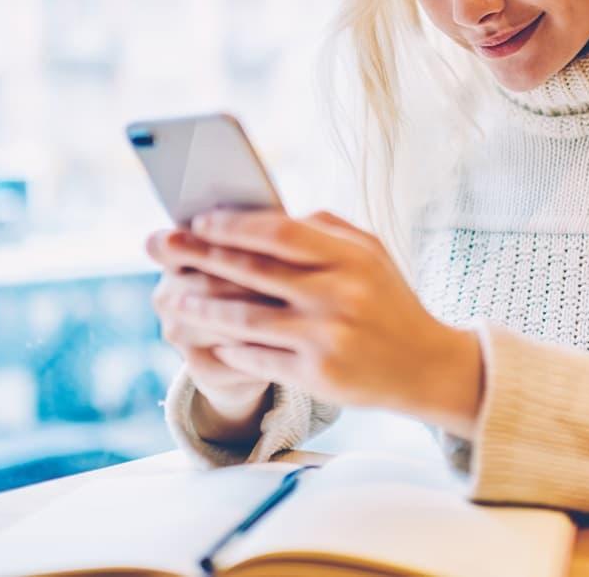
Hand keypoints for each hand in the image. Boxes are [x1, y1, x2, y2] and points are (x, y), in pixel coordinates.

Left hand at [145, 209, 483, 438]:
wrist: (426, 367)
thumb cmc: (389, 302)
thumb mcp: (370, 253)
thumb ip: (323, 228)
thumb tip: (262, 214)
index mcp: (349, 257)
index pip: (278, 231)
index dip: (233, 225)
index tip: (198, 220)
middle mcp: (337, 294)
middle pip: (252, 270)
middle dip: (199, 256)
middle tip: (161, 247)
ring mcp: (326, 337)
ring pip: (245, 318)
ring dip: (200, 306)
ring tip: (170, 297)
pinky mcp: (318, 374)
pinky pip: (258, 357)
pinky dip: (228, 346)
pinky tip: (207, 336)